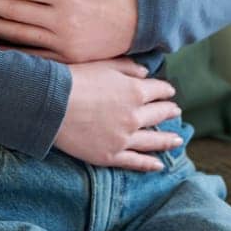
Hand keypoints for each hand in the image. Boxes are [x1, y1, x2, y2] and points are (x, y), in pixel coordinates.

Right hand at [54, 57, 182, 170]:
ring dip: (167, 140)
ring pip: (152, 140)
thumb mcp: (106, 65)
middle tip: (176, 112)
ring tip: (178, 141)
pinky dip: (149, 164)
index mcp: (135, 91)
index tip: (169, 92)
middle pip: (159, 114)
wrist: (52, 105)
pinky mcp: (110, 155)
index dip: (165, 90)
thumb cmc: (76, 79)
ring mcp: (124, 138)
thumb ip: (129, 68)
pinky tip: (159, 165)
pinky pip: (135, 161)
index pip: (158, 90)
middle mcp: (134, 116)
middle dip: (169, 111)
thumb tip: (146, 72)